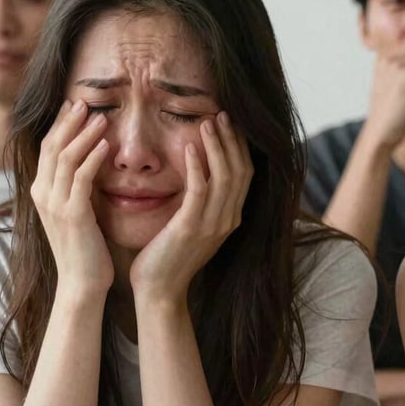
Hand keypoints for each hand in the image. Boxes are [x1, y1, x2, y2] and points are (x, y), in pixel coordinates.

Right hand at [30, 99, 113, 296]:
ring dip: (83, 134)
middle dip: (68, 122)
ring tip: (101, 117)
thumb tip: (94, 165)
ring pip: (65, 158)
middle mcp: (43, 194)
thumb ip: (80, 189)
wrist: (83, 283)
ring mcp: (56, 204)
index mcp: (43, 192)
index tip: (76, 106)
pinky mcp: (73, 214)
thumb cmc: (87, 250)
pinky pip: (81, 178)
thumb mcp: (79, 213)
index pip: (49, 149)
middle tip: (85, 102)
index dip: (61, 126)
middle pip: (52, 147)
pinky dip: (92, 158)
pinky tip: (106, 144)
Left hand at [129, 111, 252, 304]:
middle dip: (233, 140)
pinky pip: (200, 190)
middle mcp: (228, 220)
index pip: (245, 174)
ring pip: (225, 176)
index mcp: (231, 218)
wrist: (159, 291)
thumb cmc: (169, 257)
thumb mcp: (193, 227)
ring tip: (208, 122)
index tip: (229, 123)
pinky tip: (190, 147)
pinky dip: (198, 166)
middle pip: (241, 170)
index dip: (239, 147)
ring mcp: (213, 225)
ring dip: (217, 146)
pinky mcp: (192, 228)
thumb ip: (201, 204)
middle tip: (222, 114)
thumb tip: (199, 177)